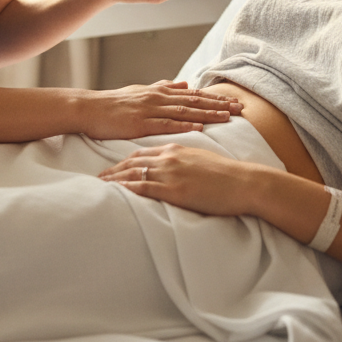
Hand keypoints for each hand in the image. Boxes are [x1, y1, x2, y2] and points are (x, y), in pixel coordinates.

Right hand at [83, 80, 242, 139]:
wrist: (90, 108)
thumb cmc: (115, 103)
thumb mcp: (141, 91)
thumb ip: (164, 87)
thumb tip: (185, 83)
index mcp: (160, 92)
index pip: (194, 94)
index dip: (215, 98)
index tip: (234, 101)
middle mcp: (159, 98)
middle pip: (195, 101)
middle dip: (219, 105)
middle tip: (240, 108)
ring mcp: (150, 110)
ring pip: (185, 112)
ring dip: (208, 114)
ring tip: (227, 117)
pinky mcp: (141, 123)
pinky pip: (166, 125)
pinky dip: (184, 126)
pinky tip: (198, 128)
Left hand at [98, 142, 260, 216]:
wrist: (242, 182)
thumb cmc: (226, 174)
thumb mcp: (201, 159)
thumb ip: (184, 160)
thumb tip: (176, 168)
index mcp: (175, 148)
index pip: (143, 152)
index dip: (125, 159)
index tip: (113, 165)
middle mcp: (169, 157)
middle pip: (133, 161)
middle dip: (114, 168)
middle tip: (98, 175)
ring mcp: (170, 173)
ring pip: (134, 173)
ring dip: (114, 179)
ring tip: (100, 184)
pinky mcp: (174, 190)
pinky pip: (144, 188)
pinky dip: (127, 189)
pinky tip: (115, 192)